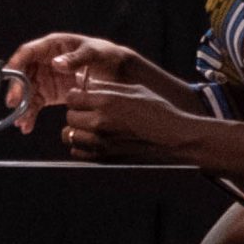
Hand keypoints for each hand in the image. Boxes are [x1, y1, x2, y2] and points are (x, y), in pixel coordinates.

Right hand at [0, 33, 137, 131]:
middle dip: (16, 90)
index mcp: (52, 45)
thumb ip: (76, 59)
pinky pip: (34, 104)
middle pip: (22, 74)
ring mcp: (45, 77)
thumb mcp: (95, 54)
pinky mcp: (49, 93)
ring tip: (21, 121)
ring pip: (26, 91)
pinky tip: (27, 126)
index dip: (16, 65)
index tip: (10, 79)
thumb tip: (55, 64)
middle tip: (14, 105)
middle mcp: (44, 60)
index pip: (27, 53)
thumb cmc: (107, 57)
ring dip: (21, 106)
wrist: (120, 74)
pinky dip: (29, 114)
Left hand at [61, 79, 196, 161]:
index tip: (84, 97)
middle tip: (89, 112)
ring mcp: (100, 142)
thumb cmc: (159, 111)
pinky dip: (81, 146)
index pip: (71, 97)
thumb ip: (107, 88)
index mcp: (106, 102)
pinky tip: (94, 140)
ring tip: (90, 126)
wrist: (174, 138)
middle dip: (77, 112)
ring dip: (77, 130)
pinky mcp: (104, 158)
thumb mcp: (134, 90)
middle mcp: (100, 122)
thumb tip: (87, 85)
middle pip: (69, 116)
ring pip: (69, 135)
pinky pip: (77, 152)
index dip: (77, 96)